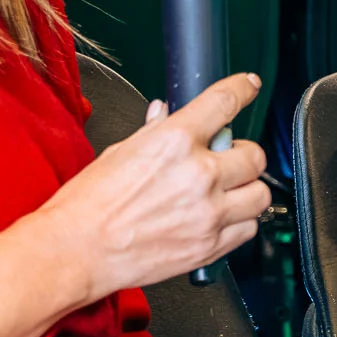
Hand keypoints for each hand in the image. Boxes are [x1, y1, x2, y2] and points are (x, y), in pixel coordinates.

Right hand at [35, 74, 271, 303]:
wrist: (76, 250)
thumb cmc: (88, 205)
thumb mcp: (119, 153)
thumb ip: (153, 132)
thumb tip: (165, 115)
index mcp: (173, 142)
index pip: (225, 102)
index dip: (243, 89)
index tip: (249, 86)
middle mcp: (198, 174)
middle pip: (253, 154)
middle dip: (242, 153)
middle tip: (227, 158)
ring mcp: (208, 213)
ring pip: (260, 193)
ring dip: (247, 189)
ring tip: (227, 191)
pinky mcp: (210, 246)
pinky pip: (248, 229)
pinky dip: (240, 222)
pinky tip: (220, 218)